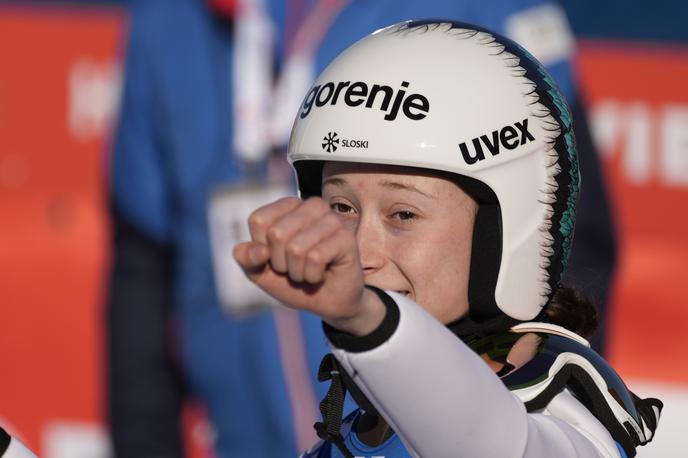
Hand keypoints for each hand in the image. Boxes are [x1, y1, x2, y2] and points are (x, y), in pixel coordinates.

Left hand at [233, 196, 384, 334]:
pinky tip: (323, 274)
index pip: (259, 220)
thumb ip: (247, 259)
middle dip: (281, 263)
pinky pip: (316, 258)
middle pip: (276, 234)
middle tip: (296, 267)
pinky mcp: (346, 237)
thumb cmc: (294, 281)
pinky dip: (313, 276)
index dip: (262, 249)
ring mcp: (332, 220)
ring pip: (296, 248)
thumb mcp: (261, 273)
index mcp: (289, 206)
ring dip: (298, 272)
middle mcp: (312, 206)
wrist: (328, 303)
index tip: (276, 257)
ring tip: (309, 271)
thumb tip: (258, 250)